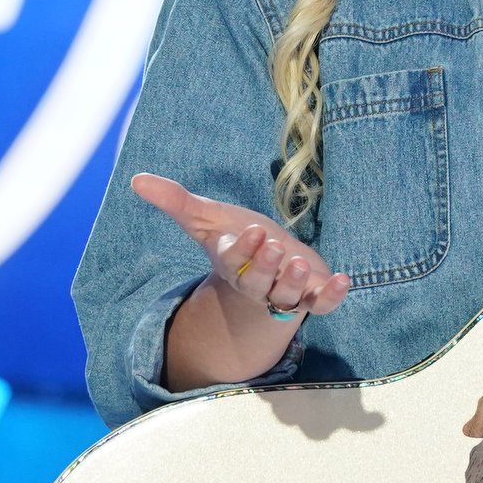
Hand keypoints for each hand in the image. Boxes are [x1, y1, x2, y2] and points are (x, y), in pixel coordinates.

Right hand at [130, 173, 352, 320]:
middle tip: (273, 245)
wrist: (269, 266)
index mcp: (232, 264)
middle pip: (257, 283)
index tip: (250, 230)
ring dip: (294, 283)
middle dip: (264, 266)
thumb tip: (136, 178)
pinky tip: (345, 280)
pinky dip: (333, 297)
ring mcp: (285, 293)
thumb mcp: (207, 218)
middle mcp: (257, 283)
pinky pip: (321, 304)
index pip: (232, 259)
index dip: (241, 248)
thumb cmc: (237, 239)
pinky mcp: (312, 297)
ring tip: (301, 264)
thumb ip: (176, 201)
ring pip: (286, 296)